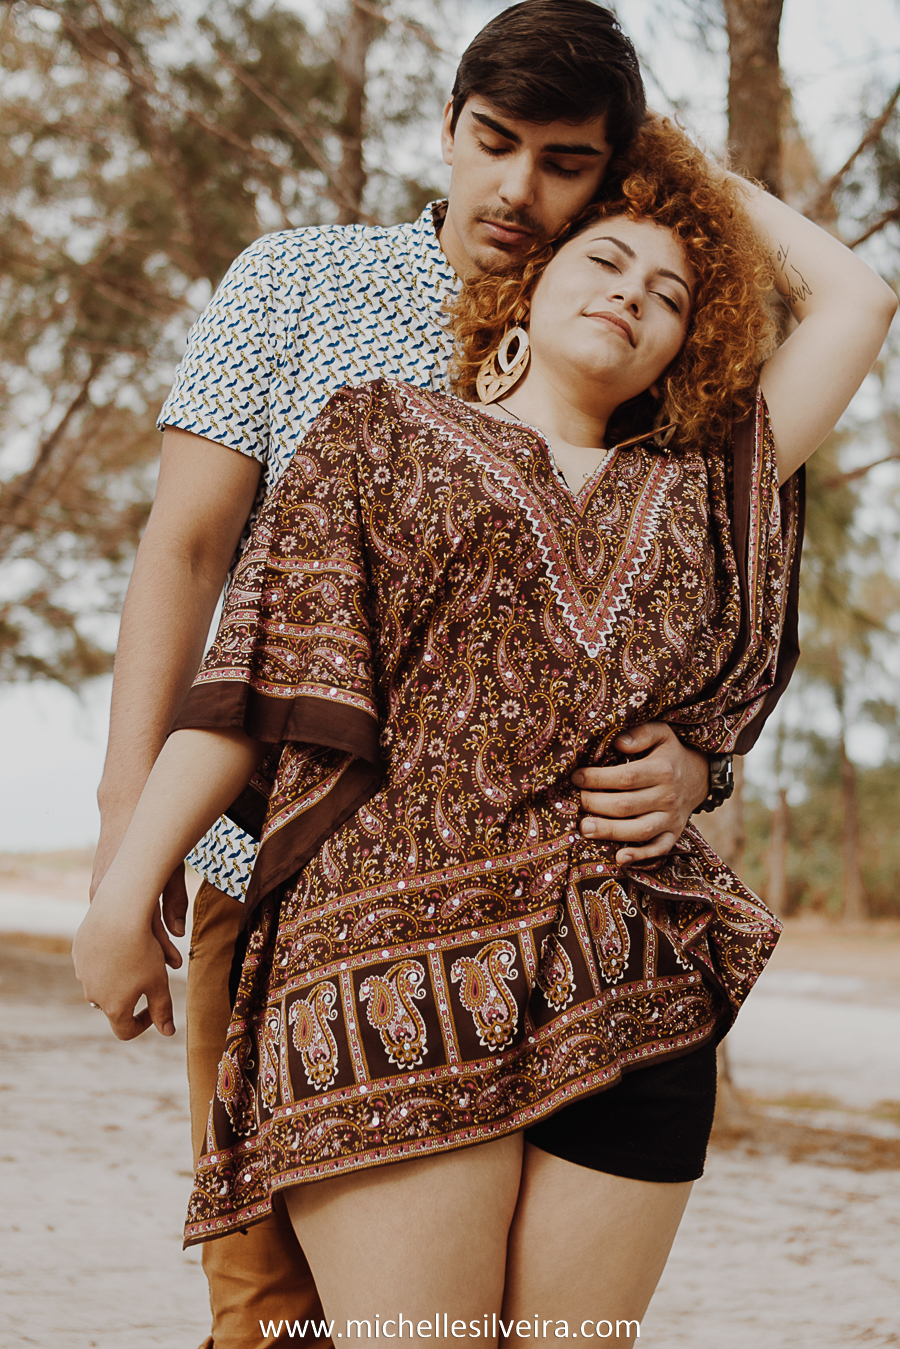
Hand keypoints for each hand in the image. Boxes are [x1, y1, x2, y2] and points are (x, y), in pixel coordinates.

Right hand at [73, 895, 180, 1039]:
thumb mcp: (158, 981)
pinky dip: (105, 959)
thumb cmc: (143, 951)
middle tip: (144, 979)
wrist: (118, 915)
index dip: (143, 1023)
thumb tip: (168, 1032)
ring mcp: (82, 974)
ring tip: (133, 960)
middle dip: (129, 997)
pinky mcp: (78, 954)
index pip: (126, 1030)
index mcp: (114, 1008)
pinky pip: (91, 963)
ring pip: (100, 983)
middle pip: (112, 1005)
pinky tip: (118, 944)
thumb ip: (162, 1009)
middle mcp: (93, 995)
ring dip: (116, 978)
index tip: (154, 1009)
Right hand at [92, 826, 186, 956]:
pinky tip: (132, 943)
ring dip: (132, 945)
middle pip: (127, 936)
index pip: (144, 931)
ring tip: (152, 960)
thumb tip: (180, 933)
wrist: (124, 811)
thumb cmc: (152, 839)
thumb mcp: (169, 866)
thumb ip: (174, 898)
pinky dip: (120, 932)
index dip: (163, 949)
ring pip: (115, 928)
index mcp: (125, 892)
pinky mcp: (96, 890)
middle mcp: (106, 897)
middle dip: (148, 954)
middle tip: (168, 968)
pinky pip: (107, 918)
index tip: (176, 963)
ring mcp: (97, 894)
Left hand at [572, 722, 708, 865]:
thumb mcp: (661, 733)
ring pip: (640, 830)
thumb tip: (618, 742)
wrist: (699, 776)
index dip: (598, 779)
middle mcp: (668, 796)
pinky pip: (659, 849)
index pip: (625, 777)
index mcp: (662, 770)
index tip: (576, 777)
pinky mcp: (674, 834)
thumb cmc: (669, 753)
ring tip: (584, 829)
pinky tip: (619, 858)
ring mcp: (671, 818)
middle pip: (626, 806)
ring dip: (610, 832)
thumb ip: (641, 733)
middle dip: (595, 805)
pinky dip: (641, 856)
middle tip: (575, 802)